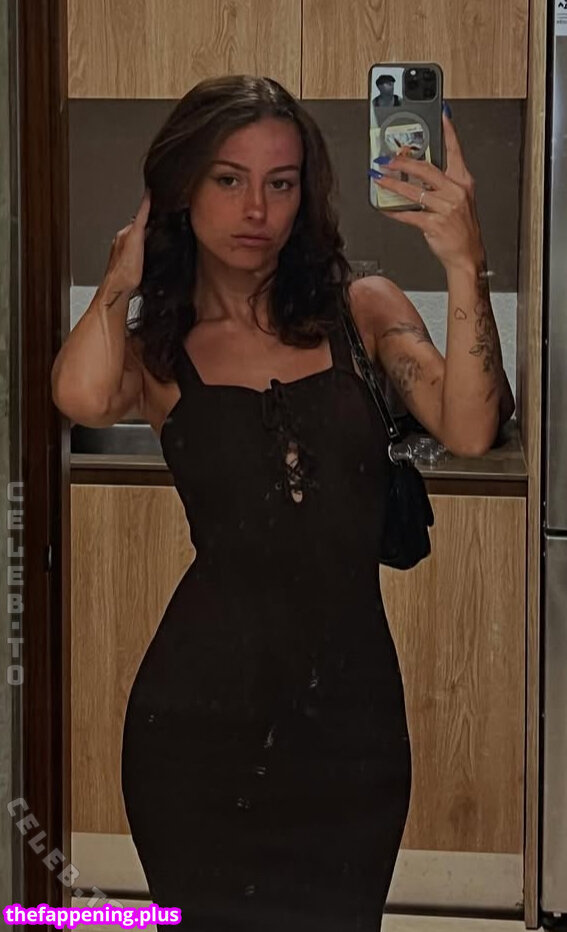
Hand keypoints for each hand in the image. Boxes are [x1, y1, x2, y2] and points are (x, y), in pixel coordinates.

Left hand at [102, 188, 150, 294]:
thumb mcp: (135, 240)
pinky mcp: (128, 264)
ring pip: (138, 239)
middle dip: (148, 220)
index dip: (147, 205)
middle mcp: (123, 241)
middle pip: (138, 226)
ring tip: (156, 232)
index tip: (151, 193)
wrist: (118, 290)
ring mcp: (124, 253)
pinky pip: (138, 250)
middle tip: (158, 213)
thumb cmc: (126, 270)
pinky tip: (148, 252)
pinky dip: (144, 247)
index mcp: (125, 234)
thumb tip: (144, 202)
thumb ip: (140, 220)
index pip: (139, 215)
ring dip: (146, 235)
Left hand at [373, 113, 485, 270]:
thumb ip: (442, 184)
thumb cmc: (462, 228)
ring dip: (393, 184)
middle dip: (403, 162)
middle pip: (426, 169)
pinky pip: (410, 215)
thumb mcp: (459, 200)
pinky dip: (395, 211)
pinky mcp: (434, 224)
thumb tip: (418, 172)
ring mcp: (445, 208)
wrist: (467, 255)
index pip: (454, 151)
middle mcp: (455, 192)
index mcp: (463, 182)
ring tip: (380, 179)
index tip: (441, 115)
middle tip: (388, 159)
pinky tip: (386, 208)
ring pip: (414, 191)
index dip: (448, 132)